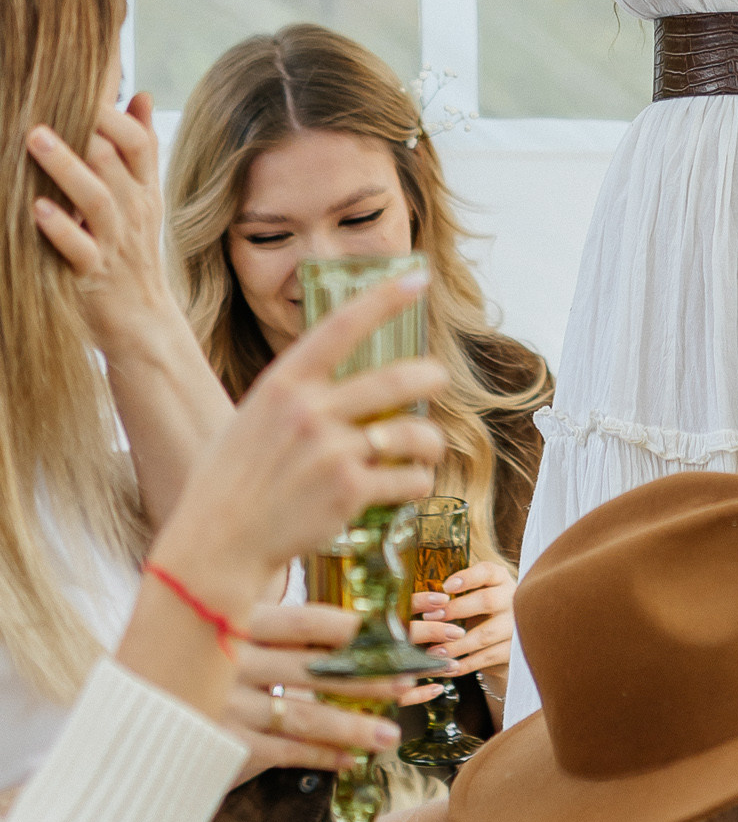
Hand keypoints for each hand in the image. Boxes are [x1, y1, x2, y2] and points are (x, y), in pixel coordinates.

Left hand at [27, 95, 171, 356]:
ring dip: (65, 168)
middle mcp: (134, 212)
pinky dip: (58, 228)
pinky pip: (78, 249)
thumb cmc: (132, 254)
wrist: (142, 323)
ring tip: (36, 138)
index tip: (86, 82)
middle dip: (85, 128)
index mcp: (145, 191)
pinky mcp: (94, 274)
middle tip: (50, 96)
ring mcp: (115, 243)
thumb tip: (139, 94)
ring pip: (96, 198)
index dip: (114, 112)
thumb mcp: (145, 199)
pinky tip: (37, 209)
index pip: (140, 142)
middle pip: (115, 160)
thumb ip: (139, 148)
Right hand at [140, 273, 446, 633]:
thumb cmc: (231, 482)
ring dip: (430, 442)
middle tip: (438, 379)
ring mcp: (331, 451)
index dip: (383, 299)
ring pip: (413, 433)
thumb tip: (336, 381)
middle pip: (396, 379)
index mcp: (283, 385)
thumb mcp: (251, 420)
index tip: (417, 278)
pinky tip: (408, 487)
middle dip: (429, 377)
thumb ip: (293, 397)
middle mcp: (309, 411)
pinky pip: (408, 479)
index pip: (341, 326)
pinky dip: (417, 483)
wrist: (216, 543)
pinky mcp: (348, 492)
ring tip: (427, 450)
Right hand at [219, 602, 420, 783]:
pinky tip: (352, 760)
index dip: (353, 628)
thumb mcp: (226, 630)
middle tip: (409, 681)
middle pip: (312, 668)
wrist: (141, 717)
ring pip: (302, 715)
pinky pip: (282, 751)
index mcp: (235, 622)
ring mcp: (223, 705)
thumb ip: (273, 616)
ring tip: (392, 735)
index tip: (398, 634)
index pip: (304, 621)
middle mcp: (228, 661)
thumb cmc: (199, 664)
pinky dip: (320, 756)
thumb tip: (345, 608)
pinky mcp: (221, 744)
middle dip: (367, 677)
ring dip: (352, 727)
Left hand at [407, 562, 514, 691]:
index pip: (488, 571)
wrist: (504, 642)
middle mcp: (512, 599)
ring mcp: (515, 626)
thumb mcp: (473, 596)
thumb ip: (454, 595)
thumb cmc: (478, 613)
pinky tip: (446, 667)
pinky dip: (464, 664)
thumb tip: (419, 600)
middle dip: (456, 610)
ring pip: (485, 635)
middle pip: (487, 601)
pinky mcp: (512, 650)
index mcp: (500, 580)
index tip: (446, 586)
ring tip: (433, 652)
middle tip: (430, 618)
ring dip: (456, 644)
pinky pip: (486, 658)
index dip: (468, 577)